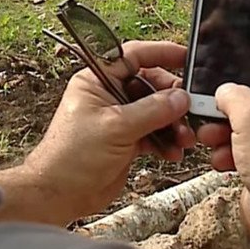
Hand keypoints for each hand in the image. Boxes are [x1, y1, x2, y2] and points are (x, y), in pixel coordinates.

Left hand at [20, 41, 195, 223]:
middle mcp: (110, 95)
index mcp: (99, 80)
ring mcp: (120, 118)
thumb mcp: (117, 127)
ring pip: (158, 111)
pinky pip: (156, 133)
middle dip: (173, 100)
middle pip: (152, 85)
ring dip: (174, 124)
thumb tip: (181, 98)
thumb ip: (153, 110)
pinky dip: (167, 141)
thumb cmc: (71, 157)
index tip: (187, 57)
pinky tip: (173, 152)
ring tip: (184, 139)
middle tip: (189, 110)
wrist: (59, 195)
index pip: (135, 56)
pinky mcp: (128, 139)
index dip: (162, 53)